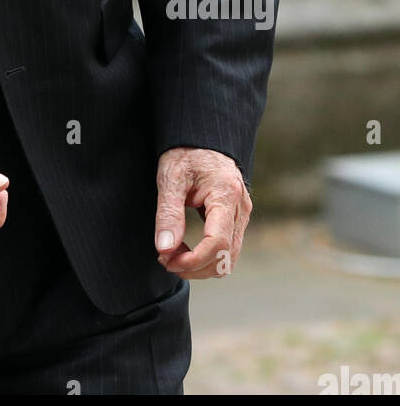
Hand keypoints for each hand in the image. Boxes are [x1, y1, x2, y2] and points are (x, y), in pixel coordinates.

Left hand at [154, 146, 251, 279]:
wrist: (201, 138)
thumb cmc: (185, 153)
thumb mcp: (171, 178)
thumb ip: (168, 214)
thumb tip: (165, 249)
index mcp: (226, 195)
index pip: (217, 243)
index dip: (193, 260)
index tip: (168, 260)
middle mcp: (241, 207)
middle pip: (225, 257)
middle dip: (195, 267)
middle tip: (165, 260)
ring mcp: (241, 214)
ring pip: (228, 258)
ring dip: (200, 266)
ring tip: (172, 255)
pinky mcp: (236, 218)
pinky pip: (226, 248)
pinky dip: (206, 257)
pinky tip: (184, 249)